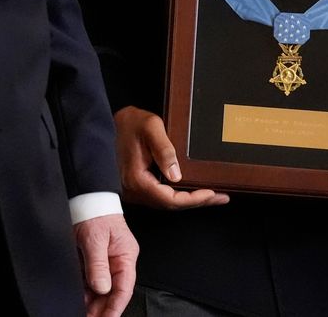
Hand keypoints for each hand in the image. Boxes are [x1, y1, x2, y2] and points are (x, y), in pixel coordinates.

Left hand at [75, 214, 138, 316]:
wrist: (84, 198)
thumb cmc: (94, 213)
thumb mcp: (94, 239)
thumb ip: (97, 265)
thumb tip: (102, 288)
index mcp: (125, 255)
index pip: (124, 288)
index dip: (115, 307)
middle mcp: (118, 261)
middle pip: (112, 292)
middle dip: (101, 309)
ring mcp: (105, 261)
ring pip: (101, 289)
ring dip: (92, 302)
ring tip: (82, 312)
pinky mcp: (93, 260)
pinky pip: (91, 280)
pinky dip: (85, 292)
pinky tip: (78, 299)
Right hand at [114, 106, 229, 209]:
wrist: (106, 123)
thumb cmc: (128, 123)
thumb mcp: (150, 128)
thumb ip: (165, 151)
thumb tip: (177, 176)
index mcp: (137, 180)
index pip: (170, 199)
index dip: (193, 199)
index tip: (212, 193)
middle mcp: (134, 191)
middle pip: (170, 205)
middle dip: (197, 202)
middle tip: (221, 198)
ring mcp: (134, 190)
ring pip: (166, 202)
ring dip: (189, 200)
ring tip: (213, 195)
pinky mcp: (136, 186)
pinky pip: (160, 195)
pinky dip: (178, 195)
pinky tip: (192, 190)